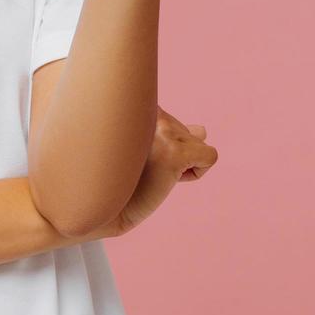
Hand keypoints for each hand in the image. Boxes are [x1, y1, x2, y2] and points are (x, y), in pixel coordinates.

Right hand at [86, 106, 217, 239]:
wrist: (104, 208)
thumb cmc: (122, 179)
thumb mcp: (145, 148)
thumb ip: (170, 133)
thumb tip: (203, 130)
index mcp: (138, 107)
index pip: (172, 122)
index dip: (163, 146)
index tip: (142, 158)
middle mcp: (148, 112)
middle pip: (187, 132)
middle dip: (174, 154)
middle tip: (146, 169)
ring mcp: (162, 132)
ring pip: (198, 143)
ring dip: (183, 164)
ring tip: (154, 174)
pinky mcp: (174, 153)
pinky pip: (210, 156)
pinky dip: (196, 172)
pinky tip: (169, 180)